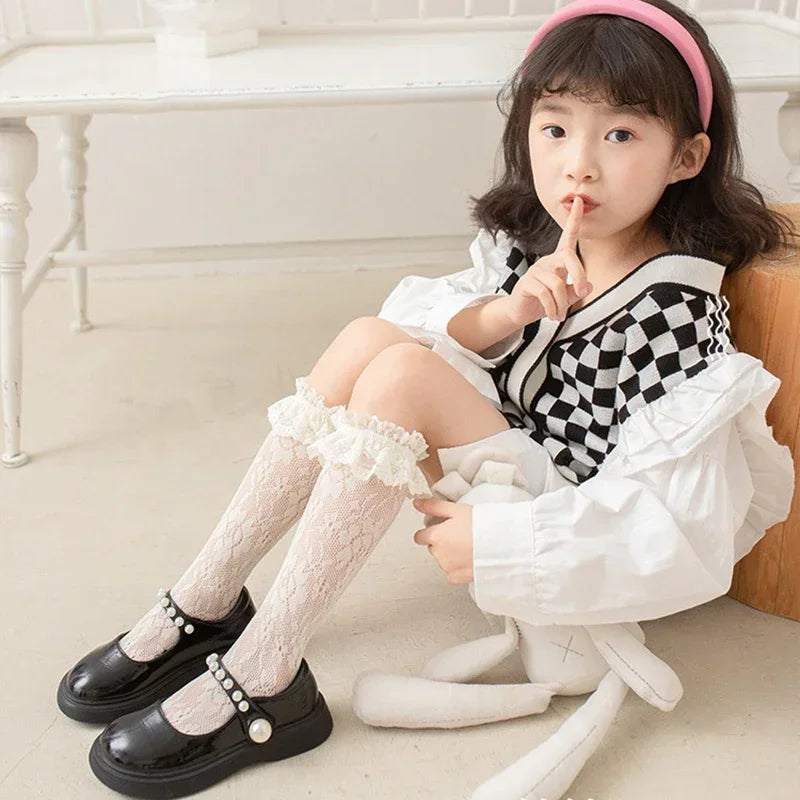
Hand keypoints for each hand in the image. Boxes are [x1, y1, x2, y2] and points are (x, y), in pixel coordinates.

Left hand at [411, 497, 473, 584]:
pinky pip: (452, 573)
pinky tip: (469, 558)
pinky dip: (458, 567)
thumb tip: (417, 504)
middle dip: (441, 542)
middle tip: (459, 535)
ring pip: (442, 560)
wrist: (501, 544)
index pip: (419, 537)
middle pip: (432, 547)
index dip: (429, 531)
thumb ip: (433, 506)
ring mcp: (446, 567)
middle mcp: (438, 553)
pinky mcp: (457, 578)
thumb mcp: (456, 509)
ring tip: (467, 545)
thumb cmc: (481, 525)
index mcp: (435, 536)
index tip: (440, 529)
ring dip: (450, 554)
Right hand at [504, 195, 591, 325]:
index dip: (574, 219)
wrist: (521, 312)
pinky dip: (552, 309)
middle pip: (569, 257)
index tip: (579, 200)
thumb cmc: (546, 302)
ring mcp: (536, 270)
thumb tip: (587, 286)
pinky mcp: (527, 283)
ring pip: (558, 284)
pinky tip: (551, 315)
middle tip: (582, 293)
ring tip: (559, 315)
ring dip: (562, 304)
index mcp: (558, 261)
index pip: (568, 237)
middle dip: (579, 274)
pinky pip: (545, 294)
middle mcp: (547, 261)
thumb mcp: (566, 297)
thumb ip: (577, 290)